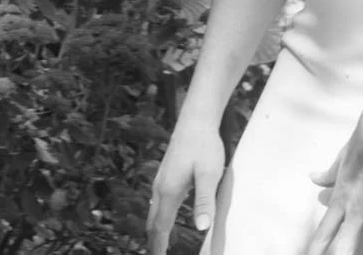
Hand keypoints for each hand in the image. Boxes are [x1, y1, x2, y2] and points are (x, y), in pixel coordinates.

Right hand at [147, 114, 224, 254]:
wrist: (195, 120)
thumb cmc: (204, 145)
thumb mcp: (209, 174)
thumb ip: (205, 201)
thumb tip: (202, 228)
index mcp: (169, 191)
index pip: (160, 227)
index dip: (159, 247)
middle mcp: (160, 188)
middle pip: (152, 223)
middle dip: (154, 242)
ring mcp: (161, 181)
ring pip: (153, 213)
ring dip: (156, 231)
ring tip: (161, 246)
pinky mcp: (165, 175)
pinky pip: (158, 203)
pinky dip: (158, 218)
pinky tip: (166, 220)